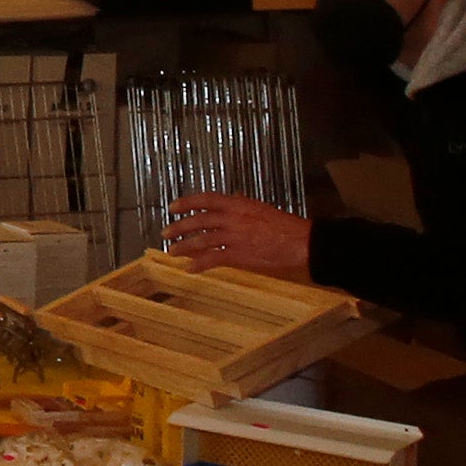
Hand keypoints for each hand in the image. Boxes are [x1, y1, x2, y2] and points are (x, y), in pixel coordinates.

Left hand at [164, 193, 310, 279]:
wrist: (300, 241)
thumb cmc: (284, 225)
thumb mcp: (261, 208)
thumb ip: (244, 203)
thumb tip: (234, 197)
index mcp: (239, 204)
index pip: (206, 199)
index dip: (187, 203)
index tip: (173, 207)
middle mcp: (234, 218)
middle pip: (199, 220)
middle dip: (179, 227)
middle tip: (166, 233)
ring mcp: (235, 237)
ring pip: (202, 240)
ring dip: (183, 246)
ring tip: (172, 251)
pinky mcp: (239, 255)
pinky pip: (213, 259)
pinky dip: (199, 264)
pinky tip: (190, 268)